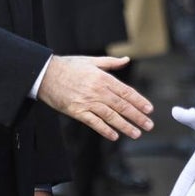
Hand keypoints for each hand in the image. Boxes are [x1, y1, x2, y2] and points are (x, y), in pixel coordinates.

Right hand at [37, 55, 154, 140]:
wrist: (46, 74)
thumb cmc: (69, 66)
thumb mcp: (91, 60)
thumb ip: (111, 62)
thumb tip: (126, 60)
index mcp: (103, 78)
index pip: (126, 92)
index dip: (139, 101)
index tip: (149, 109)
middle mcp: (97, 91)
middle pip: (122, 106)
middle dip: (137, 116)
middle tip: (148, 125)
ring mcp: (87, 102)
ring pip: (111, 116)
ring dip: (125, 126)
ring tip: (136, 133)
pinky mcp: (77, 112)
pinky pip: (94, 123)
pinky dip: (105, 130)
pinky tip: (114, 135)